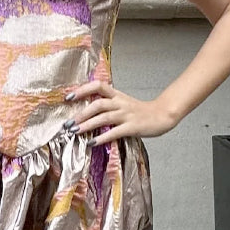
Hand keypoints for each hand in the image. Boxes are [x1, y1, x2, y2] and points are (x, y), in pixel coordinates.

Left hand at [63, 81, 181, 144]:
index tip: (68, 97)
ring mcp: (126, 115)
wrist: (162, 115)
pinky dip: (101, 138)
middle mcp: (120, 103)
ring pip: (104, 117)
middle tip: (67, 124)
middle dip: (81, 113)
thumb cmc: (141, 111)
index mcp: (117, 95)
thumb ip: (108, 104)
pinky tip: (92, 143)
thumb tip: (88, 110)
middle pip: (98, 103)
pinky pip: (114, 132)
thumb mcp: (124, 103)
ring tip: (75, 132)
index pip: (98, 86)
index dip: (82, 90)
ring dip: (87, 124)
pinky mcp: (132, 127)